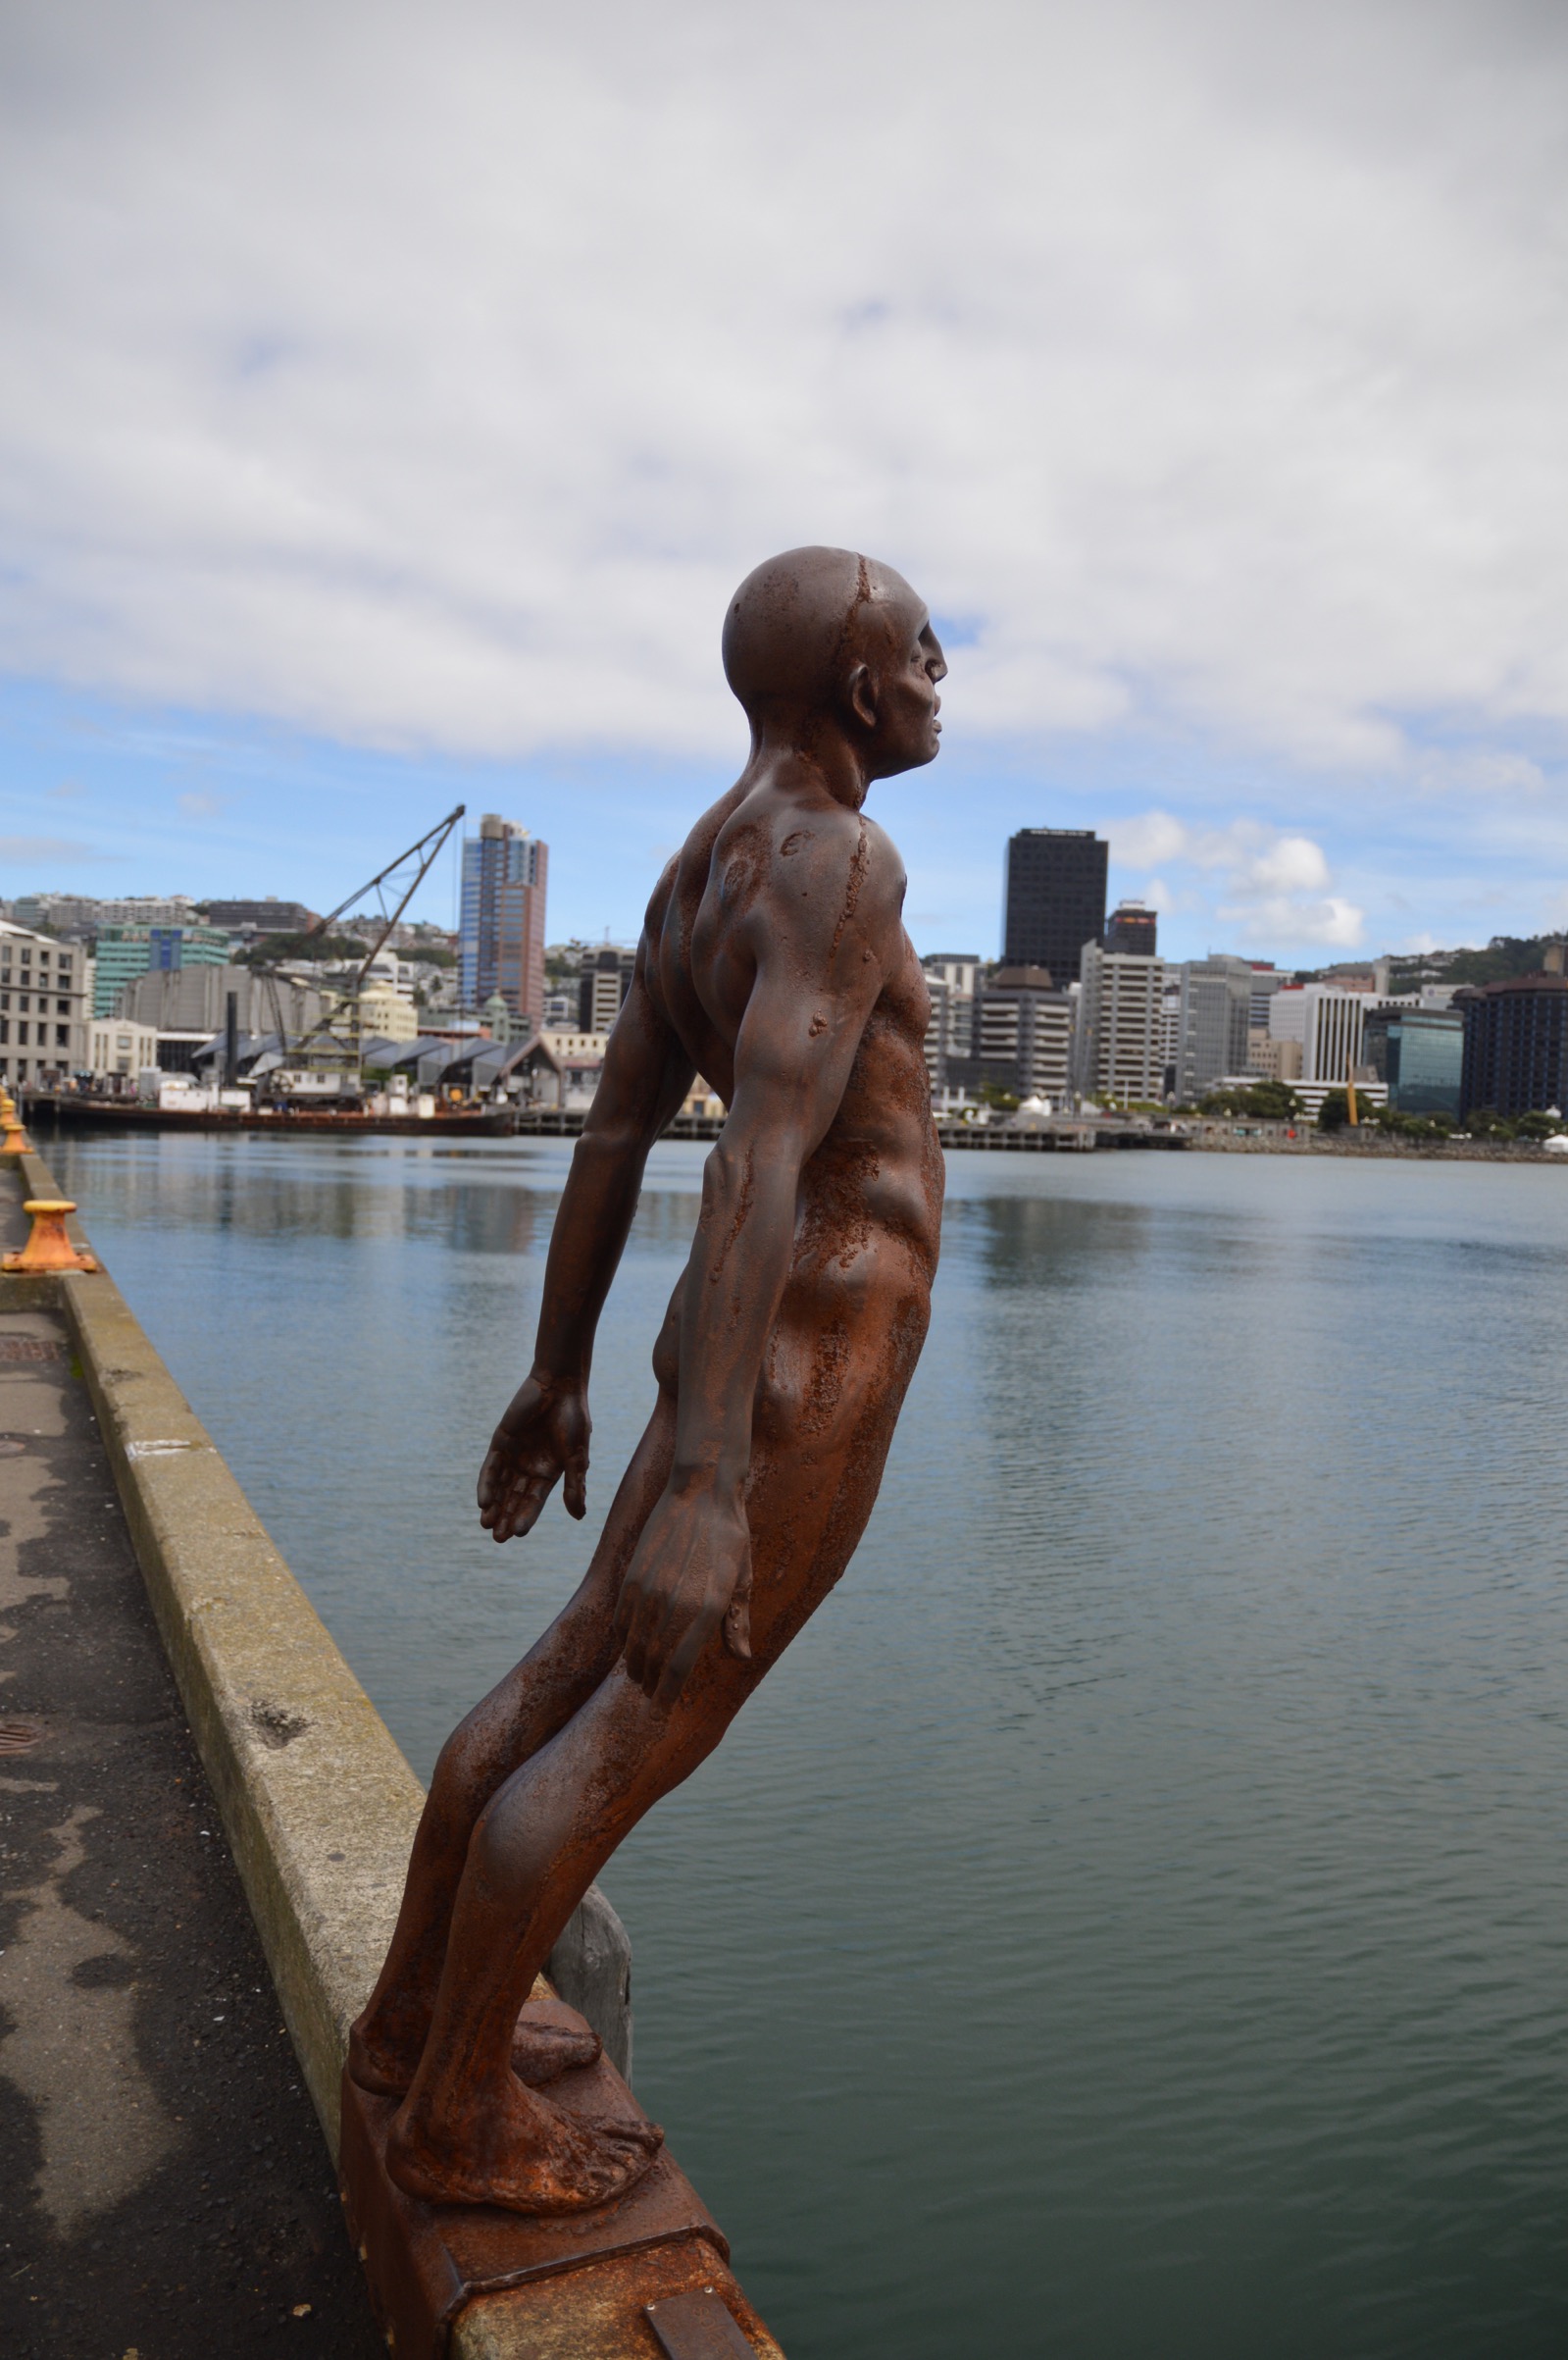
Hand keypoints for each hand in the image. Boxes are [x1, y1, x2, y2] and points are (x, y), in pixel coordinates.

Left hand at [476, 1375, 589, 1541]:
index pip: (534, 1501)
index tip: (517, 1534)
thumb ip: (574, 1486)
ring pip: (501, 1487)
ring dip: (494, 1505)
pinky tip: (482, 1501)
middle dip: (506, 1517)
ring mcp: (513, 1455)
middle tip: (497, 1539)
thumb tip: (579, 1517)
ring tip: (486, 1524)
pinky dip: (487, 1484)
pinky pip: (491, 1468)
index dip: (526, 1517)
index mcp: (549, 1473)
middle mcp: (529, 1467)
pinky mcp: (500, 1442)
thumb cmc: (573, 1419)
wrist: (560, 1387)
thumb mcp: (576, 1456)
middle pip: (514, 1498)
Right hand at [613, 1483, 752, 1705]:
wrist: (701, 1490)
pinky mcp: (632, 1576)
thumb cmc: (729, 1535)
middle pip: (652, 1661)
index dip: (667, 1694)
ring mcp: (649, 1590)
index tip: (662, 1708)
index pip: (678, 1668)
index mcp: (707, 1609)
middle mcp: (675, 1604)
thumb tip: (743, 1657)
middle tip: (650, 1693)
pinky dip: (622, 1637)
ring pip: (632, 1644)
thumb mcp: (742, 1578)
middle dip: (650, 1683)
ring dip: (634, 1664)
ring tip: (638, 1673)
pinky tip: (628, 1642)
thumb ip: (737, 1620)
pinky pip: (620, 1619)